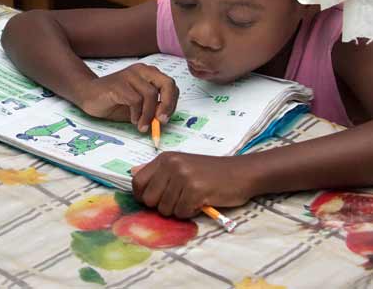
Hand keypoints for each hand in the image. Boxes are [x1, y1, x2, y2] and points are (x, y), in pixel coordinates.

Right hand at [75, 63, 177, 131]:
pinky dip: (137, 114)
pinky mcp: (118, 84)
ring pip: (151, 95)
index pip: (171, 85)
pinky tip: (133, 120)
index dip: (172, 103)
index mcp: (149, 73)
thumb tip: (164, 119)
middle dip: (168, 105)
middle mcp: (141, 70)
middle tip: (161, 121)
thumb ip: (152, 109)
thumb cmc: (114, 101)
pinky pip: (135, 100)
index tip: (164, 118)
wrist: (88, 94)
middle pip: (167, 84)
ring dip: (149, 115)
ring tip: (142, 125)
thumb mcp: (138, 107)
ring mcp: (129, 75)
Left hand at [132, 152, 254, 217]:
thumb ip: (157, 171)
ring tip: (192, 198)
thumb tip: (132, 172)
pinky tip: (201, 202)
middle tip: (180, 199)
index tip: (157, 200)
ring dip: (178, 210)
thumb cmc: (210, 172)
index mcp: (164, 158)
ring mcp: (183, 176)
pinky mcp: (195, 189)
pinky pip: (181, 213)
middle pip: (149, 199)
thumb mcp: (181, 165)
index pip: (137, 182)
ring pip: (165, 209)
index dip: (143, 196)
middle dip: (163, 206)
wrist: (241, 173)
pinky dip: (190, 213)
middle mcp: (171, 164)